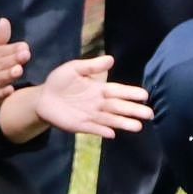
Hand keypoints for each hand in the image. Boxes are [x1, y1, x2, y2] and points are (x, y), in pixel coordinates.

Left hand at [34, 55, 153, 137]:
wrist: (42, 98)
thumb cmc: (60, 82)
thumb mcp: (74, 68)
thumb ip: (92, 66)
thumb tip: (111, 59)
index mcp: (99, 89)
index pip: (118, 91)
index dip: (131, 93)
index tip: (144, 95)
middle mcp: (98, 104)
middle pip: (119, 107)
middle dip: (133, 111)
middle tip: (149, 114)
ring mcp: (90, 116)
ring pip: (111, 120)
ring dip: (123, 123)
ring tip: (138, 127)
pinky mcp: (80, 125)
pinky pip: (94, 129)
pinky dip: (103, 131)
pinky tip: (113, 134)